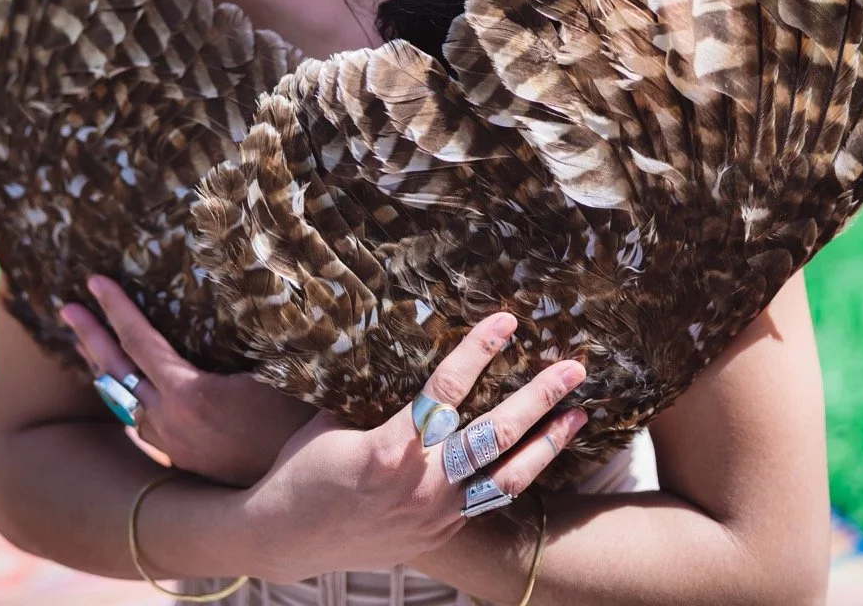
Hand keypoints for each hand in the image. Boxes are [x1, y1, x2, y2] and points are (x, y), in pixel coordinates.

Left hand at [60, 276, 316, 486]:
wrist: (301, 488)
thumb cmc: (297, 415)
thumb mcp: (271, 367)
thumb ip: (238, 339)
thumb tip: (230, 296)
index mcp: (189, 393)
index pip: (139, 340)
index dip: (116, 308)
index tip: (95, 281)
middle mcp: (169, 421)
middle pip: (117, 371)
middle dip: (90, 335)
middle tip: (67, 308)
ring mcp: (171, 442)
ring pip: (123, 399)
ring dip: (104, 367)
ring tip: (86, 344)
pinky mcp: (179, 458)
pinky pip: (141, 418)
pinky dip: (125, 394)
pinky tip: (124, 388)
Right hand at [238, 312, 587, 582]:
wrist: (284, 540)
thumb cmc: (301, 469)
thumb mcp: (330, 419)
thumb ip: (372, 393)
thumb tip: (393, 344)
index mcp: (389, 449)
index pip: (446, 390)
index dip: (478, 351)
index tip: (506, 322)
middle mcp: (421, 486)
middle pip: (495, 435)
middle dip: (539, 398)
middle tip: (573, 368)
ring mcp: (435, 516)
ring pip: (506, 477)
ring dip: (547, 443)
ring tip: (579, 414)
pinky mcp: (439, 533)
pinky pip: (489, 501)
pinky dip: (518, 474)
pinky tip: (539, 454)